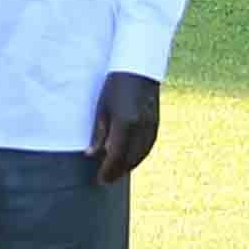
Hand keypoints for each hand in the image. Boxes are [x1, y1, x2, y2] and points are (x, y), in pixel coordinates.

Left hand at [89, 71, 162, 186]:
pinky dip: (139, 156)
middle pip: (129, 159)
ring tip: (117, 172)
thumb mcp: (101, 107)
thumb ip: (98, 133)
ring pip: (141, 155)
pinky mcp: (156, 123)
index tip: (100, 179)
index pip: (116, 156)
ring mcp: (151, 126)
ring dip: (128, 166)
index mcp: (125, 123)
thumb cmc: (115, 85)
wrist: (139, 68)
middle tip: (106, 180)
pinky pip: (148, 147)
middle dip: (117, 172)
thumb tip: (91, 154)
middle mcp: (140, 127)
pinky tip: (131, 160)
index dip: (108, 170)